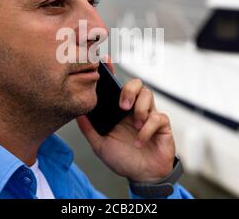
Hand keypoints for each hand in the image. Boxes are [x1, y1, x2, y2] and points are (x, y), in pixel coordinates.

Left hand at [76, 58, 175, 181]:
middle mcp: (134, 109)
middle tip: (122, 107)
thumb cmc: (123, 159)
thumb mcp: (100, 145)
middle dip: (129, 90)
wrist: (143, 176)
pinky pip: (158, 117)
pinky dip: (147, 129)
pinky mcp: (162, 125)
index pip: (116, 87)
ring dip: (140, 109)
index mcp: (119, 111)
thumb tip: (77, 113)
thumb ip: (89, 129)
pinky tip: (140, 141)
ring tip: (134, 124)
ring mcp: (149, 115)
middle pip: (136, 84)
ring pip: (148, 95)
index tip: (105, 61)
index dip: (111, 72)